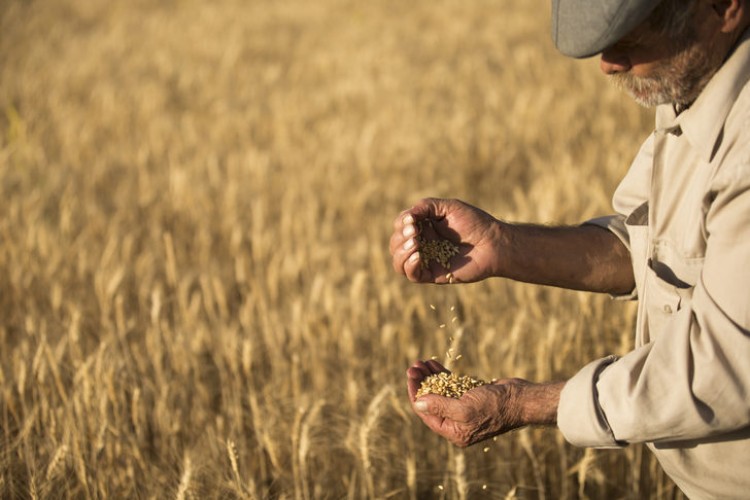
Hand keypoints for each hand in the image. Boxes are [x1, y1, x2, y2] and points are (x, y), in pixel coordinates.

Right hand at [389, 198, 502, 283]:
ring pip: (398, 261)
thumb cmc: (474, 222)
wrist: (492, 243)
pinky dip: (409, 265)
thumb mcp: (448, 207)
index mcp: (424, 227)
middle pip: (395, 244)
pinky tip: (418, 256)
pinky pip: (411, 275)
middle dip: (400, 237)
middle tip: (414, 231)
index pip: (399, 226)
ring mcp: (426, 260)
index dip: (401, 223)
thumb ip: (425, 207)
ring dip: (400, 252)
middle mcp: (422, 244)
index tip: (412, 220)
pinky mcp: (432, 274)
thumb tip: (406, 217)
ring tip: (415, 244)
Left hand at [406, 360, 525, 446]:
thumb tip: (417, 403)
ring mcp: (463, 410)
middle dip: (421, 383)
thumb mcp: (464, 408)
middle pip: (431, 401)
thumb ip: (440, 406)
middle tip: (414, 366)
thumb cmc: (494, 406)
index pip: (426, 412)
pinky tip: (434, 363)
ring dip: (429, 376)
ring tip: (421, 362)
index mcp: (453, 432)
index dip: (415, 393)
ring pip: (439, 392)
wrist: (520, 400)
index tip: (410, 375)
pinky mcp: (470, 397)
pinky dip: (442, 375)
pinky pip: (451, 386)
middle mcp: (457, 423)